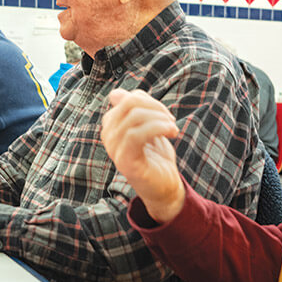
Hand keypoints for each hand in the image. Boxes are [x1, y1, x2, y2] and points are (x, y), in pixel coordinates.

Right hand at [101, 89, 185, 223]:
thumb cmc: (156, 157)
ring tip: (173, 128)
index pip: (125, 98)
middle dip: (155, 106)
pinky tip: (172, 132)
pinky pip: (135, 134)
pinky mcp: (125, 161)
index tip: (164, 114)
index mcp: (111, 126)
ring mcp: (114, 149)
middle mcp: (108, 136)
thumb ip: (135, 109)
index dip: (148, 100)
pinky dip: (158, 127)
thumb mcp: (146, 127)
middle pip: (129, 103)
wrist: (164, 188)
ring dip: (160, 118)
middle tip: (170, 120)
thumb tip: (115, 93)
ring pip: (134, 116)